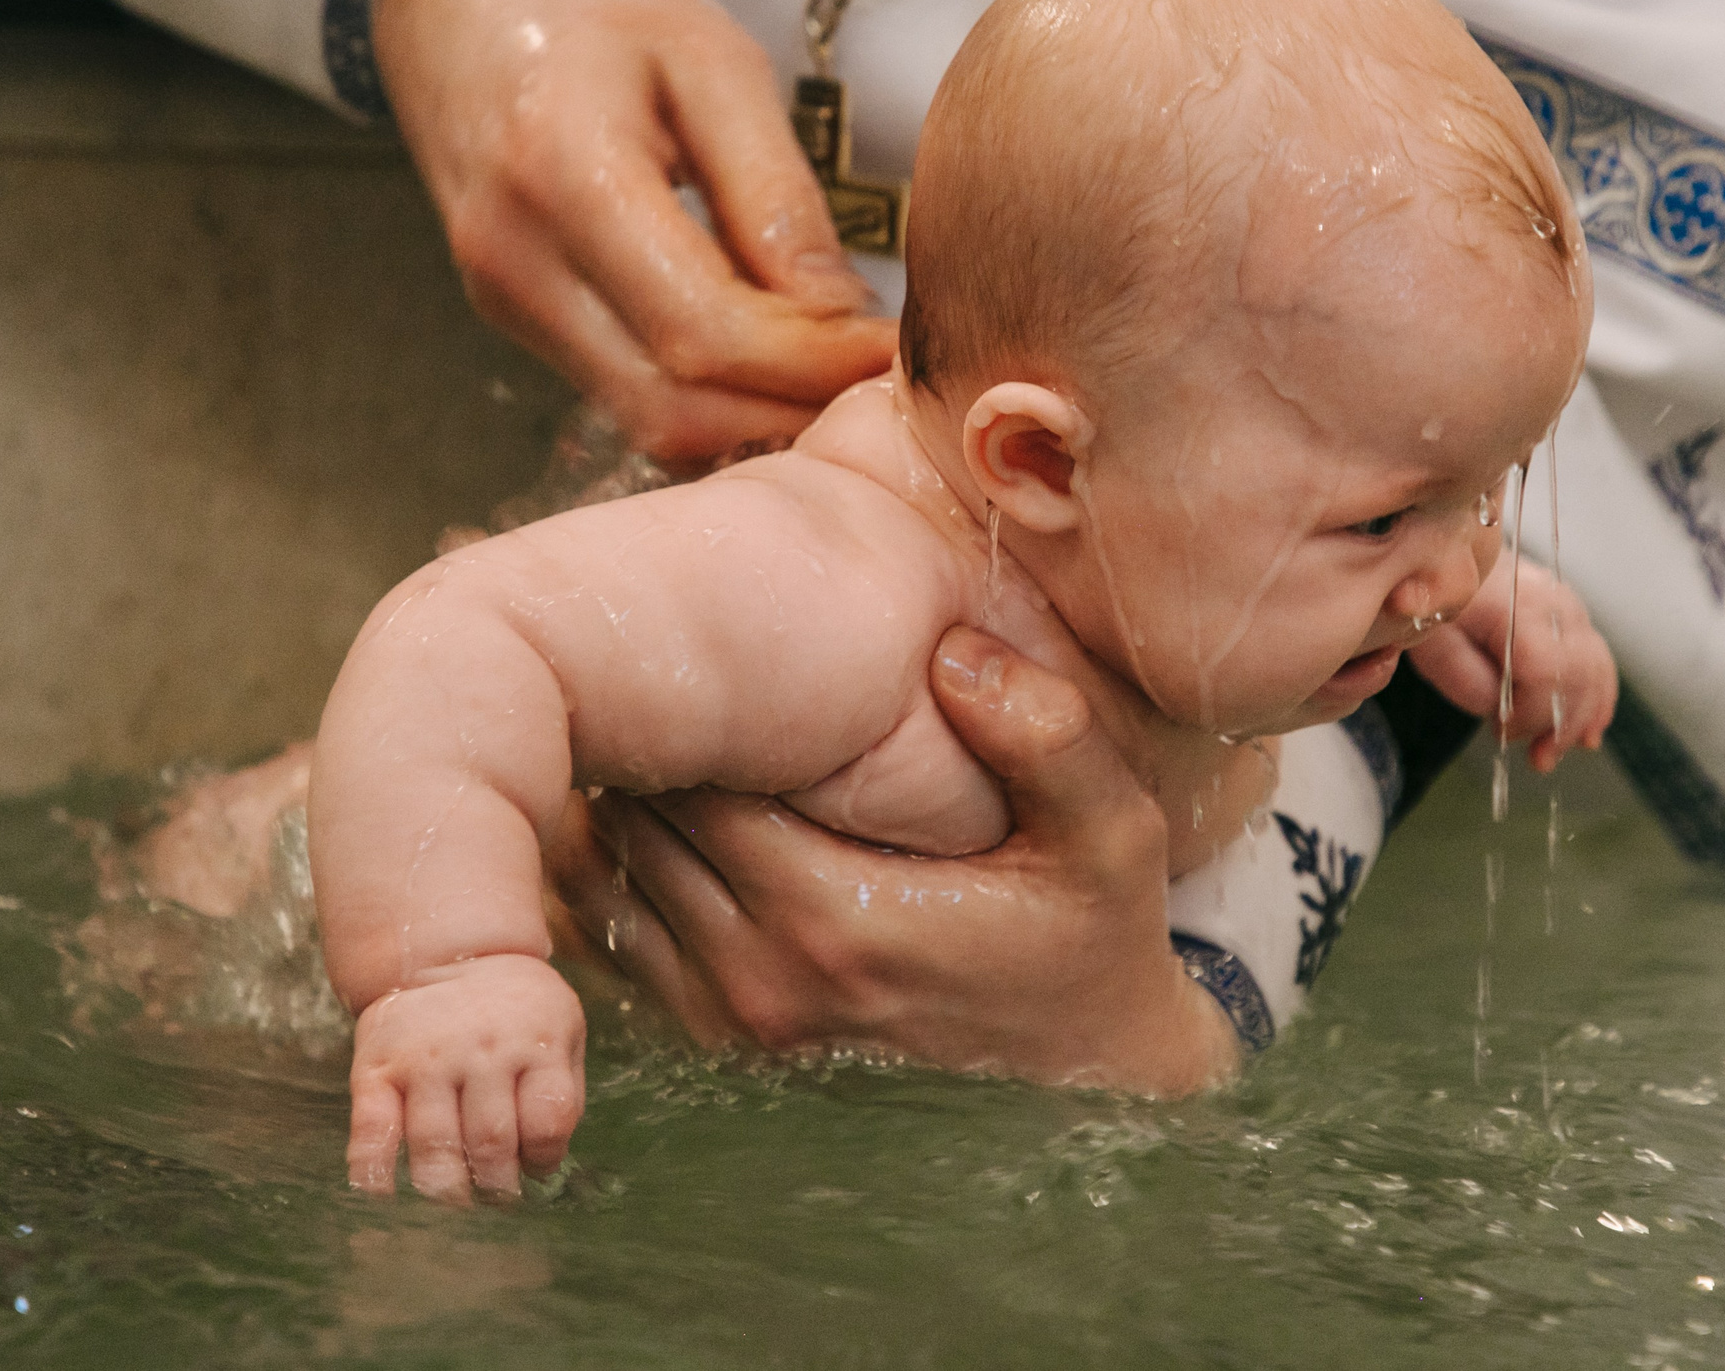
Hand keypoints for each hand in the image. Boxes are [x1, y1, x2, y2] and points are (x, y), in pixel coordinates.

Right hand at [346, 954, 586, 1202]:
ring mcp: (426, 1060)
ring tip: (453, 1204)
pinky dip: (373, 1171)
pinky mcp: (377, 1068)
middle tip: (494, 1203)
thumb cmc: (519, 1012)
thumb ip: (562, 1092)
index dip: (544, 1158)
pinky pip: (371, 1129)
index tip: (536, 1172)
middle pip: (490, 1141)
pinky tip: (383, 1196)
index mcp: (537, 1044)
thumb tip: (545, 1166)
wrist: (453, 955)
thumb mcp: (564, 1031)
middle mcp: (481, 1052)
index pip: (548, 1119)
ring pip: (434, 1143)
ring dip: (445, 1189)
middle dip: (495, 1188)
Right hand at [373, 0, 897, 464]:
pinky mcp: (515, 318)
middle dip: (791, 408)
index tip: (892, 348)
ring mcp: (505, 302)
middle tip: (878, 376)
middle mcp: (517, 262)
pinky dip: (711, 399)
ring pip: (648, 423)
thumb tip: (838, 314)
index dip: (811, 362)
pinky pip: (626, 396)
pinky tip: (772, 357)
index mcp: (565, 174)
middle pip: (674, 406)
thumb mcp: (712, 57)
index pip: (703, 332)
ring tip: (834, 368)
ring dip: (755, 418)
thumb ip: (774, 190)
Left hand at [548, 629, 1239, 1094]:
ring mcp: (734, 1024)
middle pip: (636, 836)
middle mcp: (765, 985)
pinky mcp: (723, 1043)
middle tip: (665, 665)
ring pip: (611, 888)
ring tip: (661, 727)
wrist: (1091, 1073)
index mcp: (839, 925)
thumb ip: (1048, 737)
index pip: (699, 791)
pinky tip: (662, 808)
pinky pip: (621, 942)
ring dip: (621, 807)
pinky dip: (620, 872)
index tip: (717, 652)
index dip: (693, 709)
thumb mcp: (1113, 834)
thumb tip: (954, 654)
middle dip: (643, 748)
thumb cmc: (1096, 935)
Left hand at [1407, 558, 1616, 771]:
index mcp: (1514, 606)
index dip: (1529, 713)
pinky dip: (1598, 699)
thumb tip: (1506, 711)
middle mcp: (1553, 601)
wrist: (1444, 562)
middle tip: (1536, 758)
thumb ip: (1469, 681)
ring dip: (1582, 719)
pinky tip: (1588, 734)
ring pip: (1596, 669)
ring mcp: (1569, 605)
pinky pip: (1599, 660)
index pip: (1544, 670)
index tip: (1501, 732)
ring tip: (1554, 753)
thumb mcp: (1434, 645)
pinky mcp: (1573, 615)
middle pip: (1579, 674)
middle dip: (1560, 725)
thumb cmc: (1436, 607)